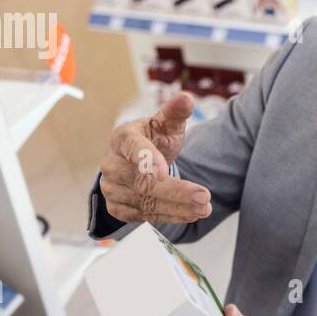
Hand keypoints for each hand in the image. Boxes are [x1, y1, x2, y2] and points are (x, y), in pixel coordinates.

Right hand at [98, 93, 212, 224]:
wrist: (138, 162)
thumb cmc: (154, 139)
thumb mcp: (166, 124)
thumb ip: (175, 112)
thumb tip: (186, 98)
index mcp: (123, 138)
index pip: (132, 148)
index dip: (147, 159)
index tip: (165, 172)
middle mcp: (111, 164)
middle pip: (142, 182)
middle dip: (176, 191)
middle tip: (205, 198)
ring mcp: (112, 188)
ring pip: (146, 202)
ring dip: (177, 207)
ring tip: (204, 208)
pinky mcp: (117, 207)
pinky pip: (144, 216)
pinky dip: (169, 216)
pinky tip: (189, 214)